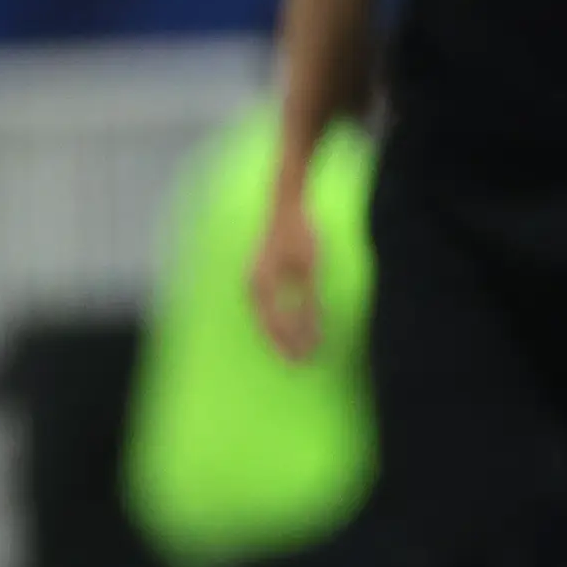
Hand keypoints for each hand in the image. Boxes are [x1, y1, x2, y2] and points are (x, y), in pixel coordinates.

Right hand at [248, 201, 321, 363]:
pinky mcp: (262, 275)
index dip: (293, 345)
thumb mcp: (310, 270)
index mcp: (262, 287)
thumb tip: (313, 333)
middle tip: (301, 365)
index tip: (308, 360)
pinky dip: (280, 320)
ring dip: (281, 335)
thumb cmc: (300, 233)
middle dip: (285, 346)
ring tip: (296, 350)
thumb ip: (310, 302)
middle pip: (268, 326)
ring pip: (266, 318)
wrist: (287, 202)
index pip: (278, 326)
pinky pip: (268, 307)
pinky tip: (292, 325)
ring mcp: (255, 280)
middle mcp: (253, 286)